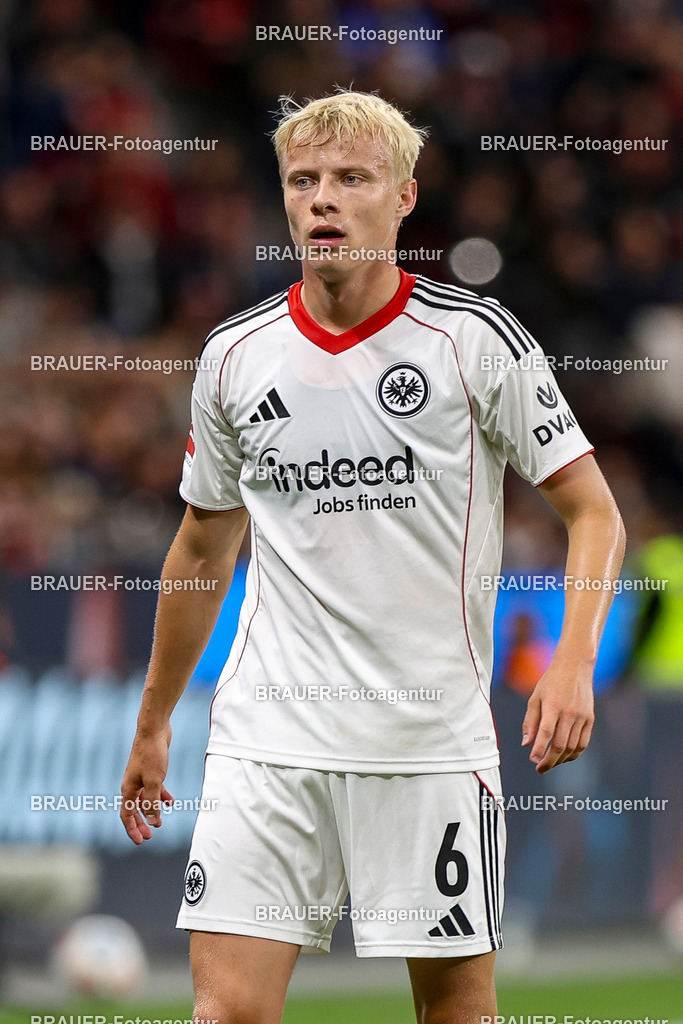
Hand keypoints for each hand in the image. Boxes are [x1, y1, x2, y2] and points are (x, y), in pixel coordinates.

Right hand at [120, 724, 173, 843]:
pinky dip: (161, 796)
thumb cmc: (151, 754)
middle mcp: (132, 784)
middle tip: (150, 836)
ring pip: (145, 799)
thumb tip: (153, 822)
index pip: (127, 815)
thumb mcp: (154, 782)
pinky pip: (154, 788)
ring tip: (161, 822)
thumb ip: (153, 803)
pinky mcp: (151, 770)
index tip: (141, 841)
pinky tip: (170, 802)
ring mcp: (141, 777)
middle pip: (135, 809)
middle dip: (142, 823)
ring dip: (152, 811)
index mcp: (128, 789)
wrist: (154, 730)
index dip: (133, 829)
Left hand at [521, 661, 594, 773]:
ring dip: (561, 759)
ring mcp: (582, 716)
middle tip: (540, 769)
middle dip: (549, 761)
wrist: (575, 667)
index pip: (546, 733)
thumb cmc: (551, 682)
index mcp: (552, 706)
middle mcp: (569, 712)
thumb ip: (530, 721)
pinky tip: (565, 757)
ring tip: (550, 763)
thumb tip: (526, 744)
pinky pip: (583, 742)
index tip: (533, 761)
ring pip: (573, 747)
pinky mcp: (590, 719)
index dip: (539, 750)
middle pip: (560, 745)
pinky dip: (574, 753)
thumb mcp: (535, 698)